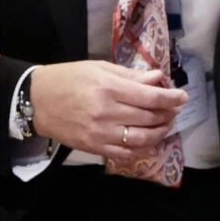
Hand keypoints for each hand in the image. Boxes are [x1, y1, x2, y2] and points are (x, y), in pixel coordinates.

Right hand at [28, 61, 185, 161]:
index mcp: (108, 87)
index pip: (150, 96)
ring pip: (143, 138)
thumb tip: (158, 79)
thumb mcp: (97, 68)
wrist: (36, 101)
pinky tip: (148, 141)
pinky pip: (127, 152)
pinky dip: (143, 148)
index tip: (183, 96)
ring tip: (164, 124)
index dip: (171, 97)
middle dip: (168, 113)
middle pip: (150, 117)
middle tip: (173, 109)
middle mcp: (107, 112)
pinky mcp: (95, 147)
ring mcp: (101, 132)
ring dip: (160, 132)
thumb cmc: (67, 78)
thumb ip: (129, 75)